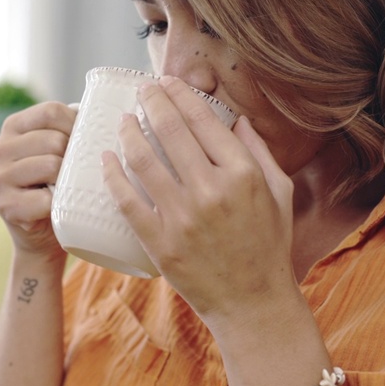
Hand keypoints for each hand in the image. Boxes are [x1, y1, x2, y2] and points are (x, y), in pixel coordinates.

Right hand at [0, 102, 76, 262]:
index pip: (51, 111)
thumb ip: (68, 129)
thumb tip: (106, 112)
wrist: (42, 235)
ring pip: (51, 166)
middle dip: (74, 156)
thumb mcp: (57, 150)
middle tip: (79, 172)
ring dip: (68, 181)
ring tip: (69, 188)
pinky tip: (57, 206)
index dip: (76, 125)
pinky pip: (46, 198)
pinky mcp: (5, 206)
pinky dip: (58, 204)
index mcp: (12, 127)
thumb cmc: (57, 185)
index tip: (87, 142)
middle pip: (53, 140)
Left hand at [102, 76, 297, 320]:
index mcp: (243, 174)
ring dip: (128, 132)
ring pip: (143, 160)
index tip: (167, 83)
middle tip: (141, 91)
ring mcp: (182, 218)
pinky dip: (112, 175)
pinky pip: (128, 200)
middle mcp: (212, 191)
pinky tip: (106, 158)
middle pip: (169, 130)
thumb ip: (259, 151)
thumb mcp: (279, 192)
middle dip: (151, 102)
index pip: (203, 120)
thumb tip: (237, 119)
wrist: (252, 302)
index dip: (180, 95)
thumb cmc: (268, 245)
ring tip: (124, 120)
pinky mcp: (160, 242)